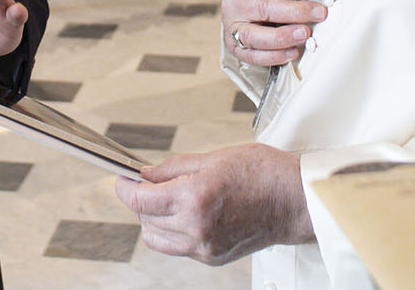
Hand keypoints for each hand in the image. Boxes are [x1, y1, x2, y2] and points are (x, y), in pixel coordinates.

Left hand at [114, 143, 313, 265]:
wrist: (294, 201)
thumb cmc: (263, 173)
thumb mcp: (213, 158)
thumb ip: (173, 168)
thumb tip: (147, 174)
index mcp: (195, 197)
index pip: (140, 199)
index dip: (124, 188)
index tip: (120, 180)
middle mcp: (196, 226)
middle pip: (145, 218)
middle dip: (139, 200)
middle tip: (143, 183)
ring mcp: (204, 246)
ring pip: (156, 238)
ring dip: (151, 219)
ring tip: (163, 199)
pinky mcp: (212, 257)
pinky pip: (177, 247)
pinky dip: (172, 231)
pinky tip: (182, 214)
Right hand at [221, 0, 326, 65]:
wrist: (236, 13)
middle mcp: (233, 3)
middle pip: (264, 8)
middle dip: (294, 12)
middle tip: (319, 12)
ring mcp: (233, 27)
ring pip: (256, 36)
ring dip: (283, 36)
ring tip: (305, 33)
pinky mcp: (236, 48)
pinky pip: (254, 56)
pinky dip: (274, 56)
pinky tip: (293, 52)